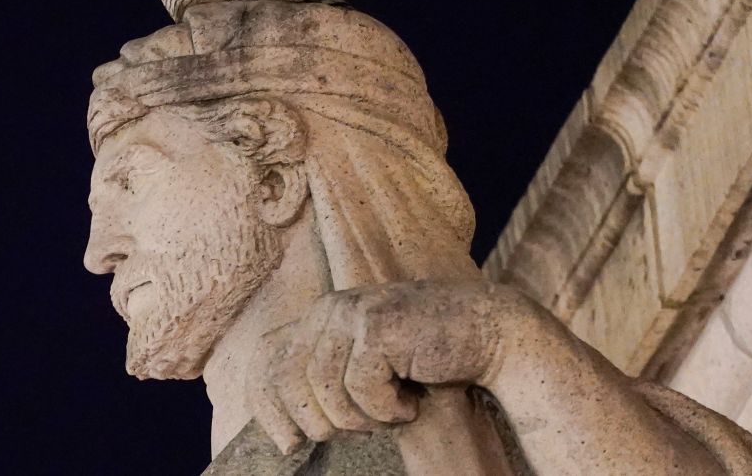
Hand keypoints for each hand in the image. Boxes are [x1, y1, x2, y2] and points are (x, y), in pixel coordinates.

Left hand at [245, 279, 512, 453]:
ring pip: (324, 390)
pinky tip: (410, 403)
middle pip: (287, 381)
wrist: (486, 331)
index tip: (288, 443)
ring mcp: (351, 313)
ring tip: (391, 411)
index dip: (266, 407)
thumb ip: (327, 379)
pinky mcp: (377, 327)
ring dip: (360, 417)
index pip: (266, 360)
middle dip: (319, 420)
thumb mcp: (365, 366)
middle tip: (362, 428)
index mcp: (319, 317)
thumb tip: (287, 431)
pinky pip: (360, 388)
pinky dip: (386, 409)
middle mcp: (328, 309)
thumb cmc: (424, 357)